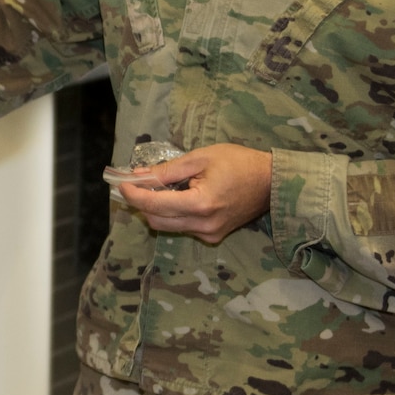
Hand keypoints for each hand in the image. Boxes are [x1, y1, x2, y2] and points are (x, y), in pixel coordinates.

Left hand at [116, 143, 272, 244]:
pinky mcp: (214, 236)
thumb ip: (167, 170)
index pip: (154, 205)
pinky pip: (184, 227)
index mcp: (200, 204)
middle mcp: (203, 225)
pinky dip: (174, 214)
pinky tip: (179, 197)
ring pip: (169, 226)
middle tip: (136, 184)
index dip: (134, 195)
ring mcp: (209, 234)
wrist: (272, 182)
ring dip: (157, 209)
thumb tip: (139, 176)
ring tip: (157, 188)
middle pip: (157, 220)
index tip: (121, 184)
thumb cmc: (239, 163)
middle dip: (142, 203)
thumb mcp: (201, 158)